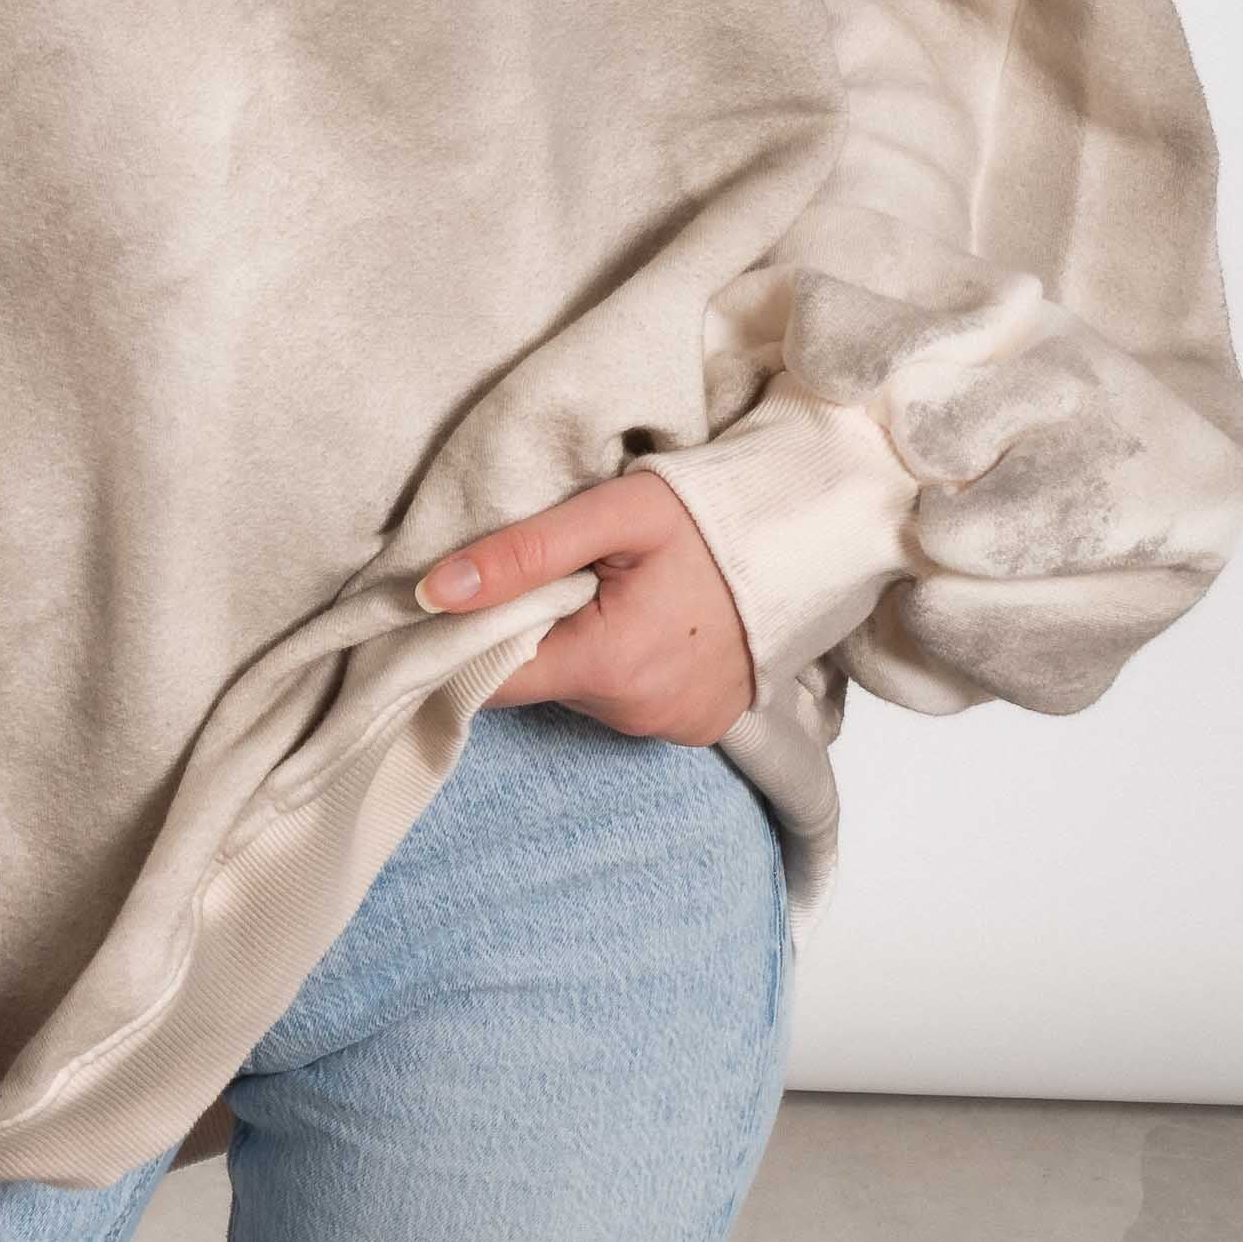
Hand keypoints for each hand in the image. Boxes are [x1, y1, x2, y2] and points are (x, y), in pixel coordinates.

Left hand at [415, 468, 756, 742]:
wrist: (807, 540)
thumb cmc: (709, 517)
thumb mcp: (615, 512)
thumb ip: (523, 551)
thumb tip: (434, 592)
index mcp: (607, 666)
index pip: (489, 678)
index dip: (463, 640)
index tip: (453, 604)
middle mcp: (635, 713)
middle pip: (536, 680)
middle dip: (528, 630)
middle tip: (555, 573)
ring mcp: (669, 727)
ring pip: (577, 689)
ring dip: (575, 644)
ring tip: (606, 589)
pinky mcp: (695, 728)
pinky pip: (625, 700)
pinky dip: (618, 663)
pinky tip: (644, 619)